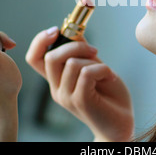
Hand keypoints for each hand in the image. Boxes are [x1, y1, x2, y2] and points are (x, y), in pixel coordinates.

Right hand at [26, 27, 133, 141]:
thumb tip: (74, 31)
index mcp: (57, 80)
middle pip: (50, 57)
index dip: (40, 41)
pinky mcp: (79, 101)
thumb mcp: (95, 67)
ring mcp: (66, 97)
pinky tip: (111, 77)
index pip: (34, 58)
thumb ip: (83, 53)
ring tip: (106, 71)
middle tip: (94, 50)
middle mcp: (57, 89)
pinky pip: (86, 73)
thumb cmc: (109, 97)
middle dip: (74, 45)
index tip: (57, 29)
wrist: (121, 124)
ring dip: (94, 61)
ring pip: (71, 63)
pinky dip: (102, 69)